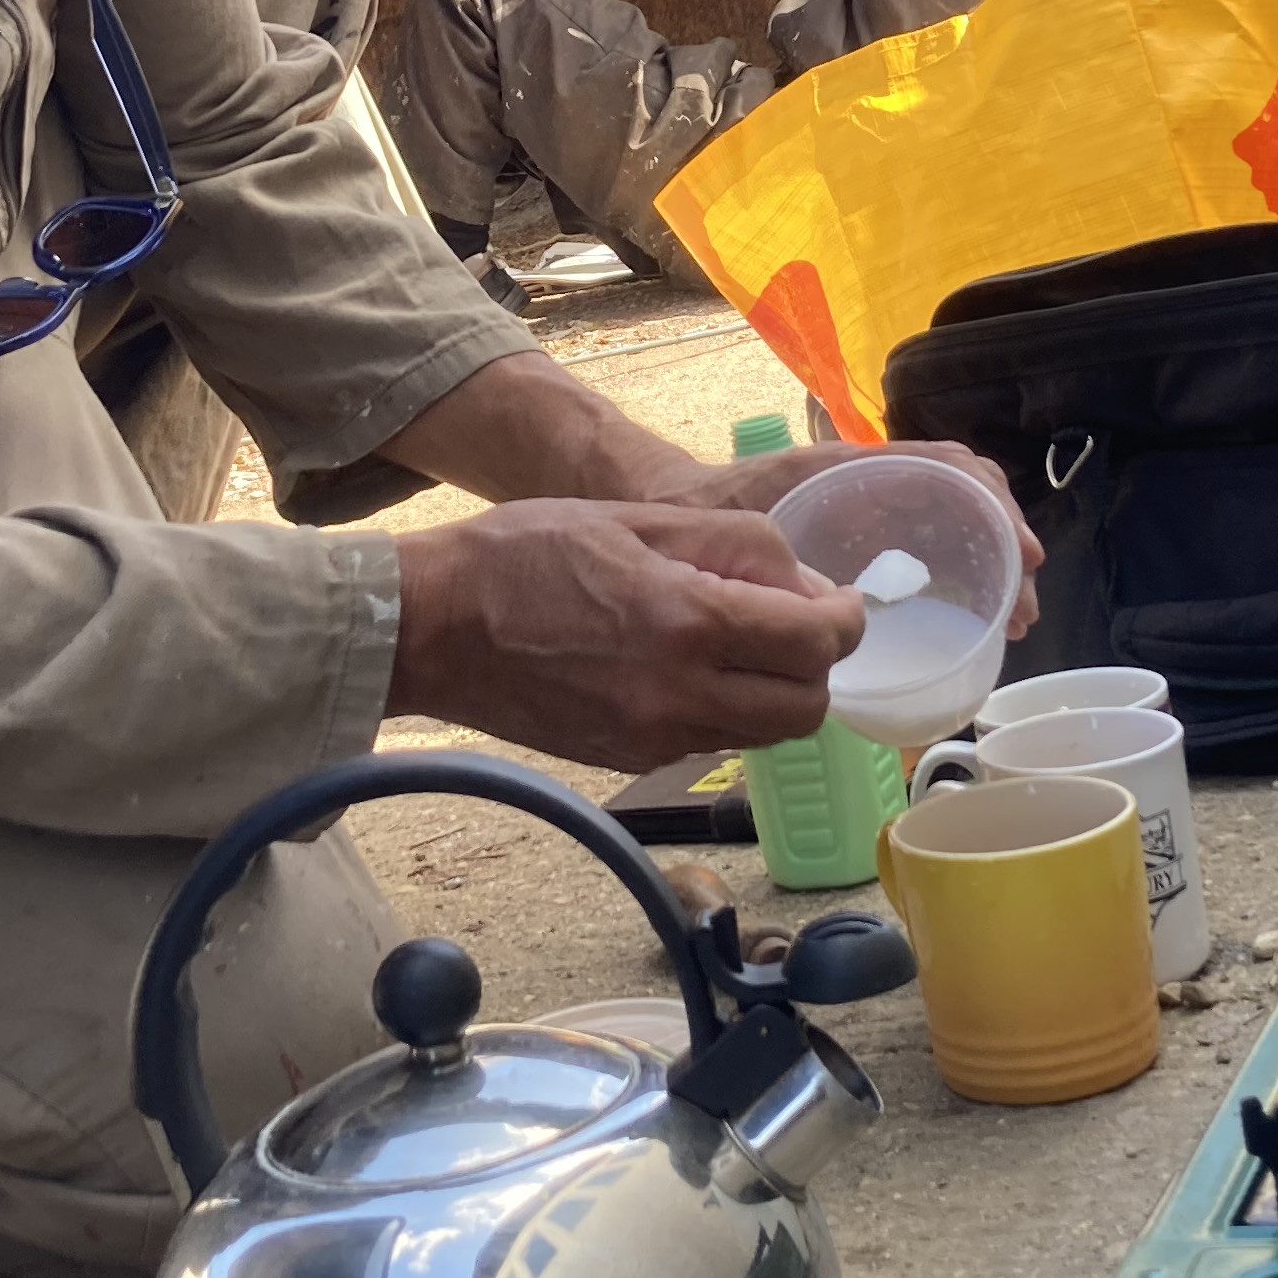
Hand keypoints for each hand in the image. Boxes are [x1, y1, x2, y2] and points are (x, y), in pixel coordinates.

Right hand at [388, 501, 867, 772]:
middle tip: (795, 625)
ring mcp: (653, 738)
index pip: (818, 642)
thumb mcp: (640, 517)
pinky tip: (687, 668)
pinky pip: (708, 743)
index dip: (846, 620)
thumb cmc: (524, 553)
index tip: (841, 602)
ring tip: (737, 643)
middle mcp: (680, 696)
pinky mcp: (627, 760)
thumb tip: (805, 584)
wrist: (431, 626)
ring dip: (772, 692)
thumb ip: (737, 546)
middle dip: (817, 666)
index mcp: (689, 622)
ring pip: (762, 735)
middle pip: (805, 708)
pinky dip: (722, 709)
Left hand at [642, 436, 1044, 637]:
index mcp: (851, 467)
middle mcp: (872, 478)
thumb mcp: (737, 528)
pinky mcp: (866, 531)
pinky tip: (974, 616)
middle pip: (968, 493)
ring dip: (993, 562)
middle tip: (1022, 610)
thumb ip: (773, 554)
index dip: (996, 508)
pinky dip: (965, 571)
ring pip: (957, 518)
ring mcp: (874, 504)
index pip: (950, 466)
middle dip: (1008, 544)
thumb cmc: (698, 508)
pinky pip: (932, 540)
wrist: (664, 501)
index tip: (1023, 559)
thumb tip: (832, 604)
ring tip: (1011, 619)